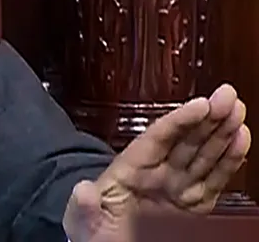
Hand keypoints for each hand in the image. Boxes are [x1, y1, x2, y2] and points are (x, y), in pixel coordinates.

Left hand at [63, 83, 250, 241]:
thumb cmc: (93, 230)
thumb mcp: (81, 217)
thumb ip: (84, 204)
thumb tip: (82, 190)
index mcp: (129, 170)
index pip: (157, 138)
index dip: (180, 120)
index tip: (200, 104)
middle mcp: (156, 173)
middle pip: (186, 140)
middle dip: (208, 117)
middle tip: (229, 95)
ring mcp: (176, 187)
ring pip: (204, 155)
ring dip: (223, 133)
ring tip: (239, 112)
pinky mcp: (193, 204)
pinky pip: (214, 180)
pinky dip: (229, 162)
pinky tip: (241, 142)